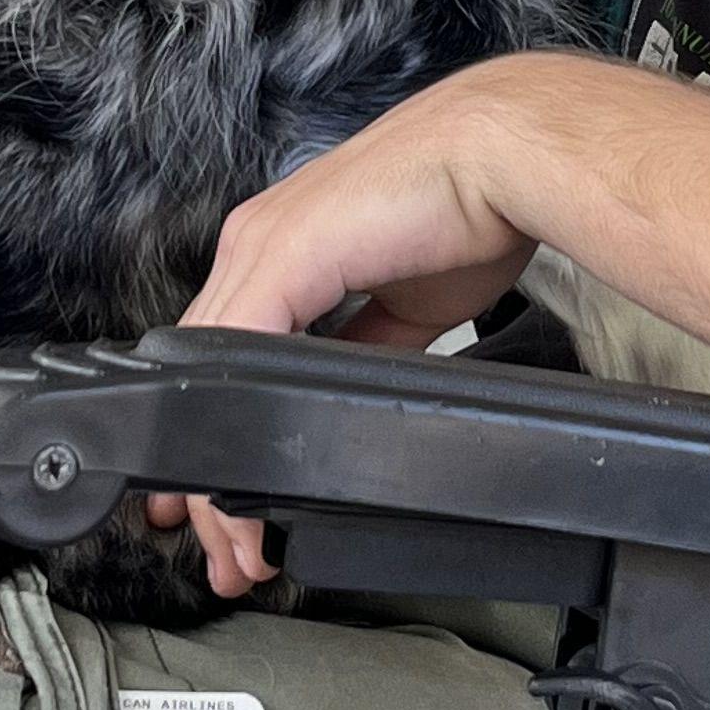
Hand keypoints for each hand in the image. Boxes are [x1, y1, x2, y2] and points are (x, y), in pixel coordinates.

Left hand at [151, 76, 538, 597]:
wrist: (507, 156)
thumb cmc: (470, 211)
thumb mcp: (406, 308)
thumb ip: (366, 345)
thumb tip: (356, 392)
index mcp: (285, 253)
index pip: (225, 356)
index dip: (213, 435)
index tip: (221, 507)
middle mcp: (258, 245)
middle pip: (202, 374)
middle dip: (205, 478)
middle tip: (227, 553)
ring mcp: (262, 246)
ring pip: (206, 372)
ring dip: (217, 467)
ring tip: (238, 540)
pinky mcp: (281, 252)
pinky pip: (232, 348)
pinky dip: (229, 423)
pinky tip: (235, 475)